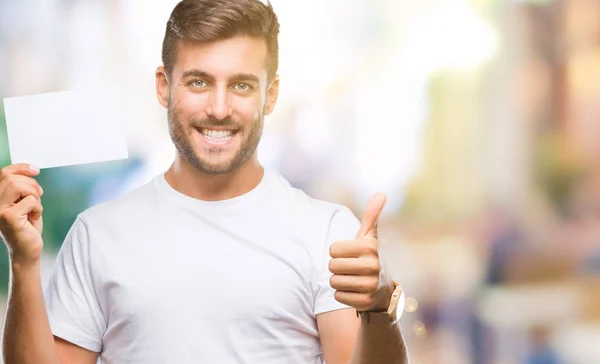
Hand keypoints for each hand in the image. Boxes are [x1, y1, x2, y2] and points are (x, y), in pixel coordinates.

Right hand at [0, 164, 44, 265]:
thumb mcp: (24, 202)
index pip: (3, 173)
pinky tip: (33, 217)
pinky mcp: (8, 217)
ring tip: (35, 207)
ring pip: (19, 186)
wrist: (27, 249)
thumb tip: (31, 170)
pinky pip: (30, 200)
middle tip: (39, 195)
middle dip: (32, 184)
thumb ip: (22, 188)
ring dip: (34, 194)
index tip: (35, 170)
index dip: (21, 168)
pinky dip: (38, 207)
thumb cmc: (27, 226)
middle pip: (12, 178)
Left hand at [329, 192, 394, 311]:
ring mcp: (369, 285)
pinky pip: (337, 296)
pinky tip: (353, 291)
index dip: (337, 252)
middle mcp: (372, 266)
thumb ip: (371, 216)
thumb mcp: (369, 237)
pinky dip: (342, 294)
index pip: (333, 250)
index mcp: (370, 248)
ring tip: (352, 279)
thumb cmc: (368, 258)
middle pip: (332, 266)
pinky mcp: (364, 302)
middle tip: (350, 268)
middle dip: (337, 267)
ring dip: (338, 281)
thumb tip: (381, 193)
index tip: (350, 254)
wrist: (382, 290)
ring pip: (333, 281)